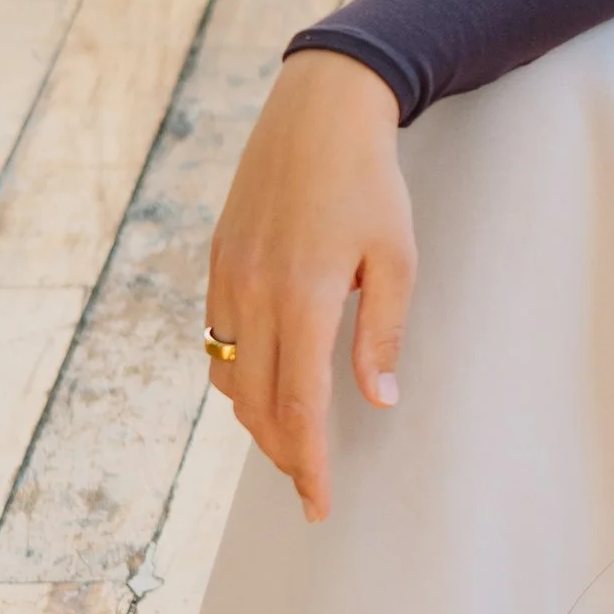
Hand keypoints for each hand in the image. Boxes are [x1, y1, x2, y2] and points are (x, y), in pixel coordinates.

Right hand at [204, 51, 412, 522]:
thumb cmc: (370, 183)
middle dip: (283, 453)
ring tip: (291, 441)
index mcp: (305, 297)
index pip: (300, 406)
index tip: (320, 503)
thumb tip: (377, 401)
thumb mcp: (396, 258)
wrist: (317, 111)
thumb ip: (383, 334)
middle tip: (309, 484)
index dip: (308, 462)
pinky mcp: (217, 261)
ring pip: (229, 377)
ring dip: (257, 418)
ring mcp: (228, 277)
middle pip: (256, 404)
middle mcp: (255, 293)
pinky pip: (218, 338)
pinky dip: (238, 375)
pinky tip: (265, 382)